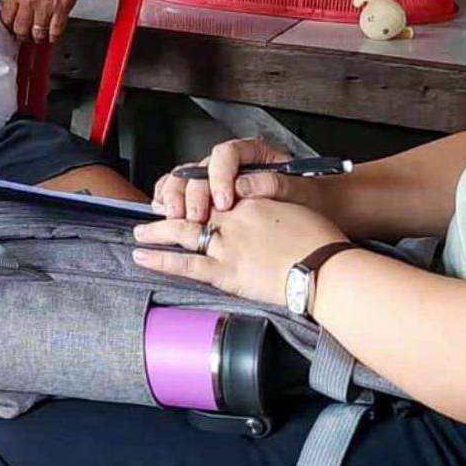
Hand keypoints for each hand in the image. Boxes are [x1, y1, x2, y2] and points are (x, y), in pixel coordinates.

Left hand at [0, 0, 94, 44]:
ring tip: (37, 36)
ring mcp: (46, 7)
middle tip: (23, 34)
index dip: (8, 24)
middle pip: (20, 29)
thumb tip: (19, 1)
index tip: (11, 25)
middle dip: (21, 34)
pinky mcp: (62, 11)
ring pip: (36, 34)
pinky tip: (52, 35)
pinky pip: (55, 32)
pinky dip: (53, 36)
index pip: (6, 16)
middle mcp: (29, 0)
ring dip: (37, 37)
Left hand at [131, 198, 346, 306]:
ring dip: (156, 232)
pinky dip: (160, 259)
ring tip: (139, 234)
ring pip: (181, 232)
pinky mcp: (225, 271)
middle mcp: (233, 219)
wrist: (326, 269)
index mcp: (250, 202)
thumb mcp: (294, 208)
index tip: (188, 200)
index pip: (215, 193)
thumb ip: (268, 201)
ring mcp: (226, 245)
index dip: (198, 196)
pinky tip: (143, 257)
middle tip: (154, 212)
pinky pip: (185, 264)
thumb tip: (250, 198)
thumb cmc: (320, 242)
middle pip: (192, 208)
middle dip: (170, 210)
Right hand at [151, 137, 310, 221]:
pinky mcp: (208, 197)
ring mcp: (216, 179)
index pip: (227, 153)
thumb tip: (246, 185)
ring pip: (185, 178)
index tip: (224, 201)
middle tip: (196, 216)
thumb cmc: (312, 199)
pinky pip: (180, 191)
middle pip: (200, 167)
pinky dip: (169, 199)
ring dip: (175, 196)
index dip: (220, 176)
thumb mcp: (303, 191)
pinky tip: (164, 210)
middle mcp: (232, 164)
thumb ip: (275, 184)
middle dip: (192, 192)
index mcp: (254, 153)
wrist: (319, 213)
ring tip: (174, 216)